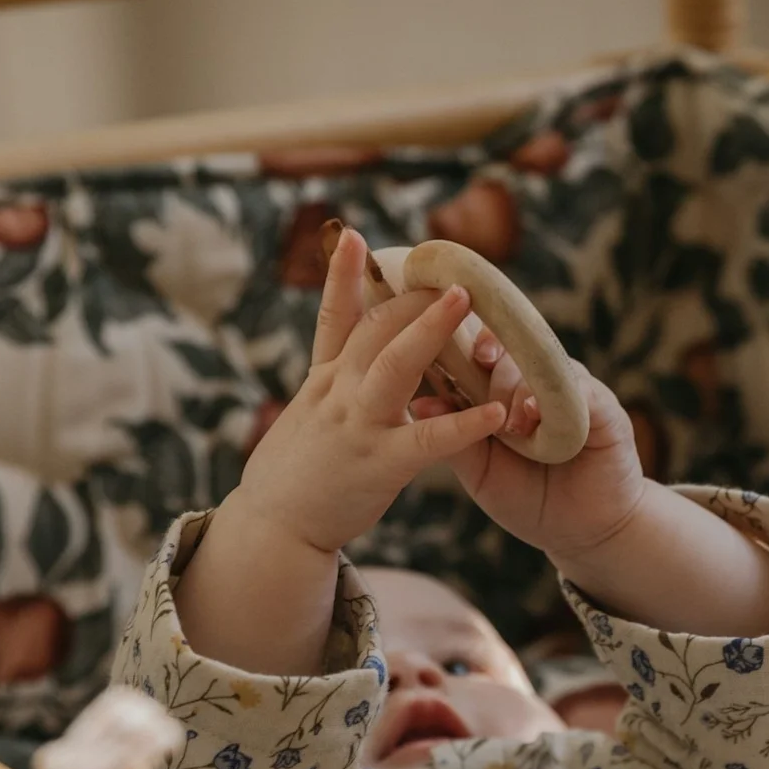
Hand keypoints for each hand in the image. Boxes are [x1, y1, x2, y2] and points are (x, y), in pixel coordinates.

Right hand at [175, 229, 506, 673]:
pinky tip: (497, 411)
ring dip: (430, 330)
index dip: (342, 276)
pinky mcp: (380, 464)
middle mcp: (337, 395)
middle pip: (373, 330)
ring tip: (464, 301)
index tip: (352, 235)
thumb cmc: (290, 481)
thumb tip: (336, 369)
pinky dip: (464, 424)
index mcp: (322, 384)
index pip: (334, 319)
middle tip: (444, 266)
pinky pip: (429, 439)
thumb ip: (326, 392)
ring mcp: (357, 426)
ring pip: (395, 366)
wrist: (271, 533)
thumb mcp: (301, 423)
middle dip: (407, 295)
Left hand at [418, 330, 768, 636]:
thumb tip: (419, 403)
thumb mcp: (481, 471)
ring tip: (517, 426)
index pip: (476, 351)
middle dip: (492, 367)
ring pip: (540, 365)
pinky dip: (555, 399)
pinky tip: (539, 417)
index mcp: (499, 391)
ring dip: (521, 390)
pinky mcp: (603, 403)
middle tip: (487, 389)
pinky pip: (579, 386)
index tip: (442, 351)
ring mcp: (569, 388)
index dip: (460, 345)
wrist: (582, 532)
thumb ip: (455, 436)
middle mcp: (534, 380)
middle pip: (508, 349)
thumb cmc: (526, 498)